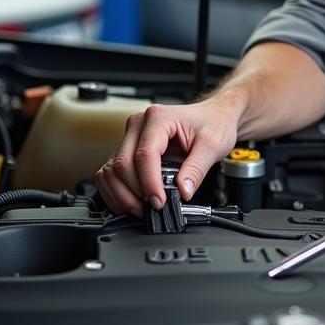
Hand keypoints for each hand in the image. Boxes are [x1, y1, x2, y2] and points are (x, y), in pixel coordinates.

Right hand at [95, 100, 239, 216]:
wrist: (214, 116)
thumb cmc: (213, 123)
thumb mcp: (212, 146)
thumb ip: (196, 169)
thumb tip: (182, 191)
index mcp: (159, 118)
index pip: (144, 154)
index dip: (150, 182)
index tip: (160, 201)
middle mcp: (139, 124)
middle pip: (123, 164)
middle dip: (135, 192)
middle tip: (153, 207)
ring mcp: (131, 136)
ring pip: (112, 169)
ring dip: (122, 194)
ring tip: (141, 208)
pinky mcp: (128, 148)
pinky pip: (111, 171)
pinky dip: (116, 190)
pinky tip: (130, 201)